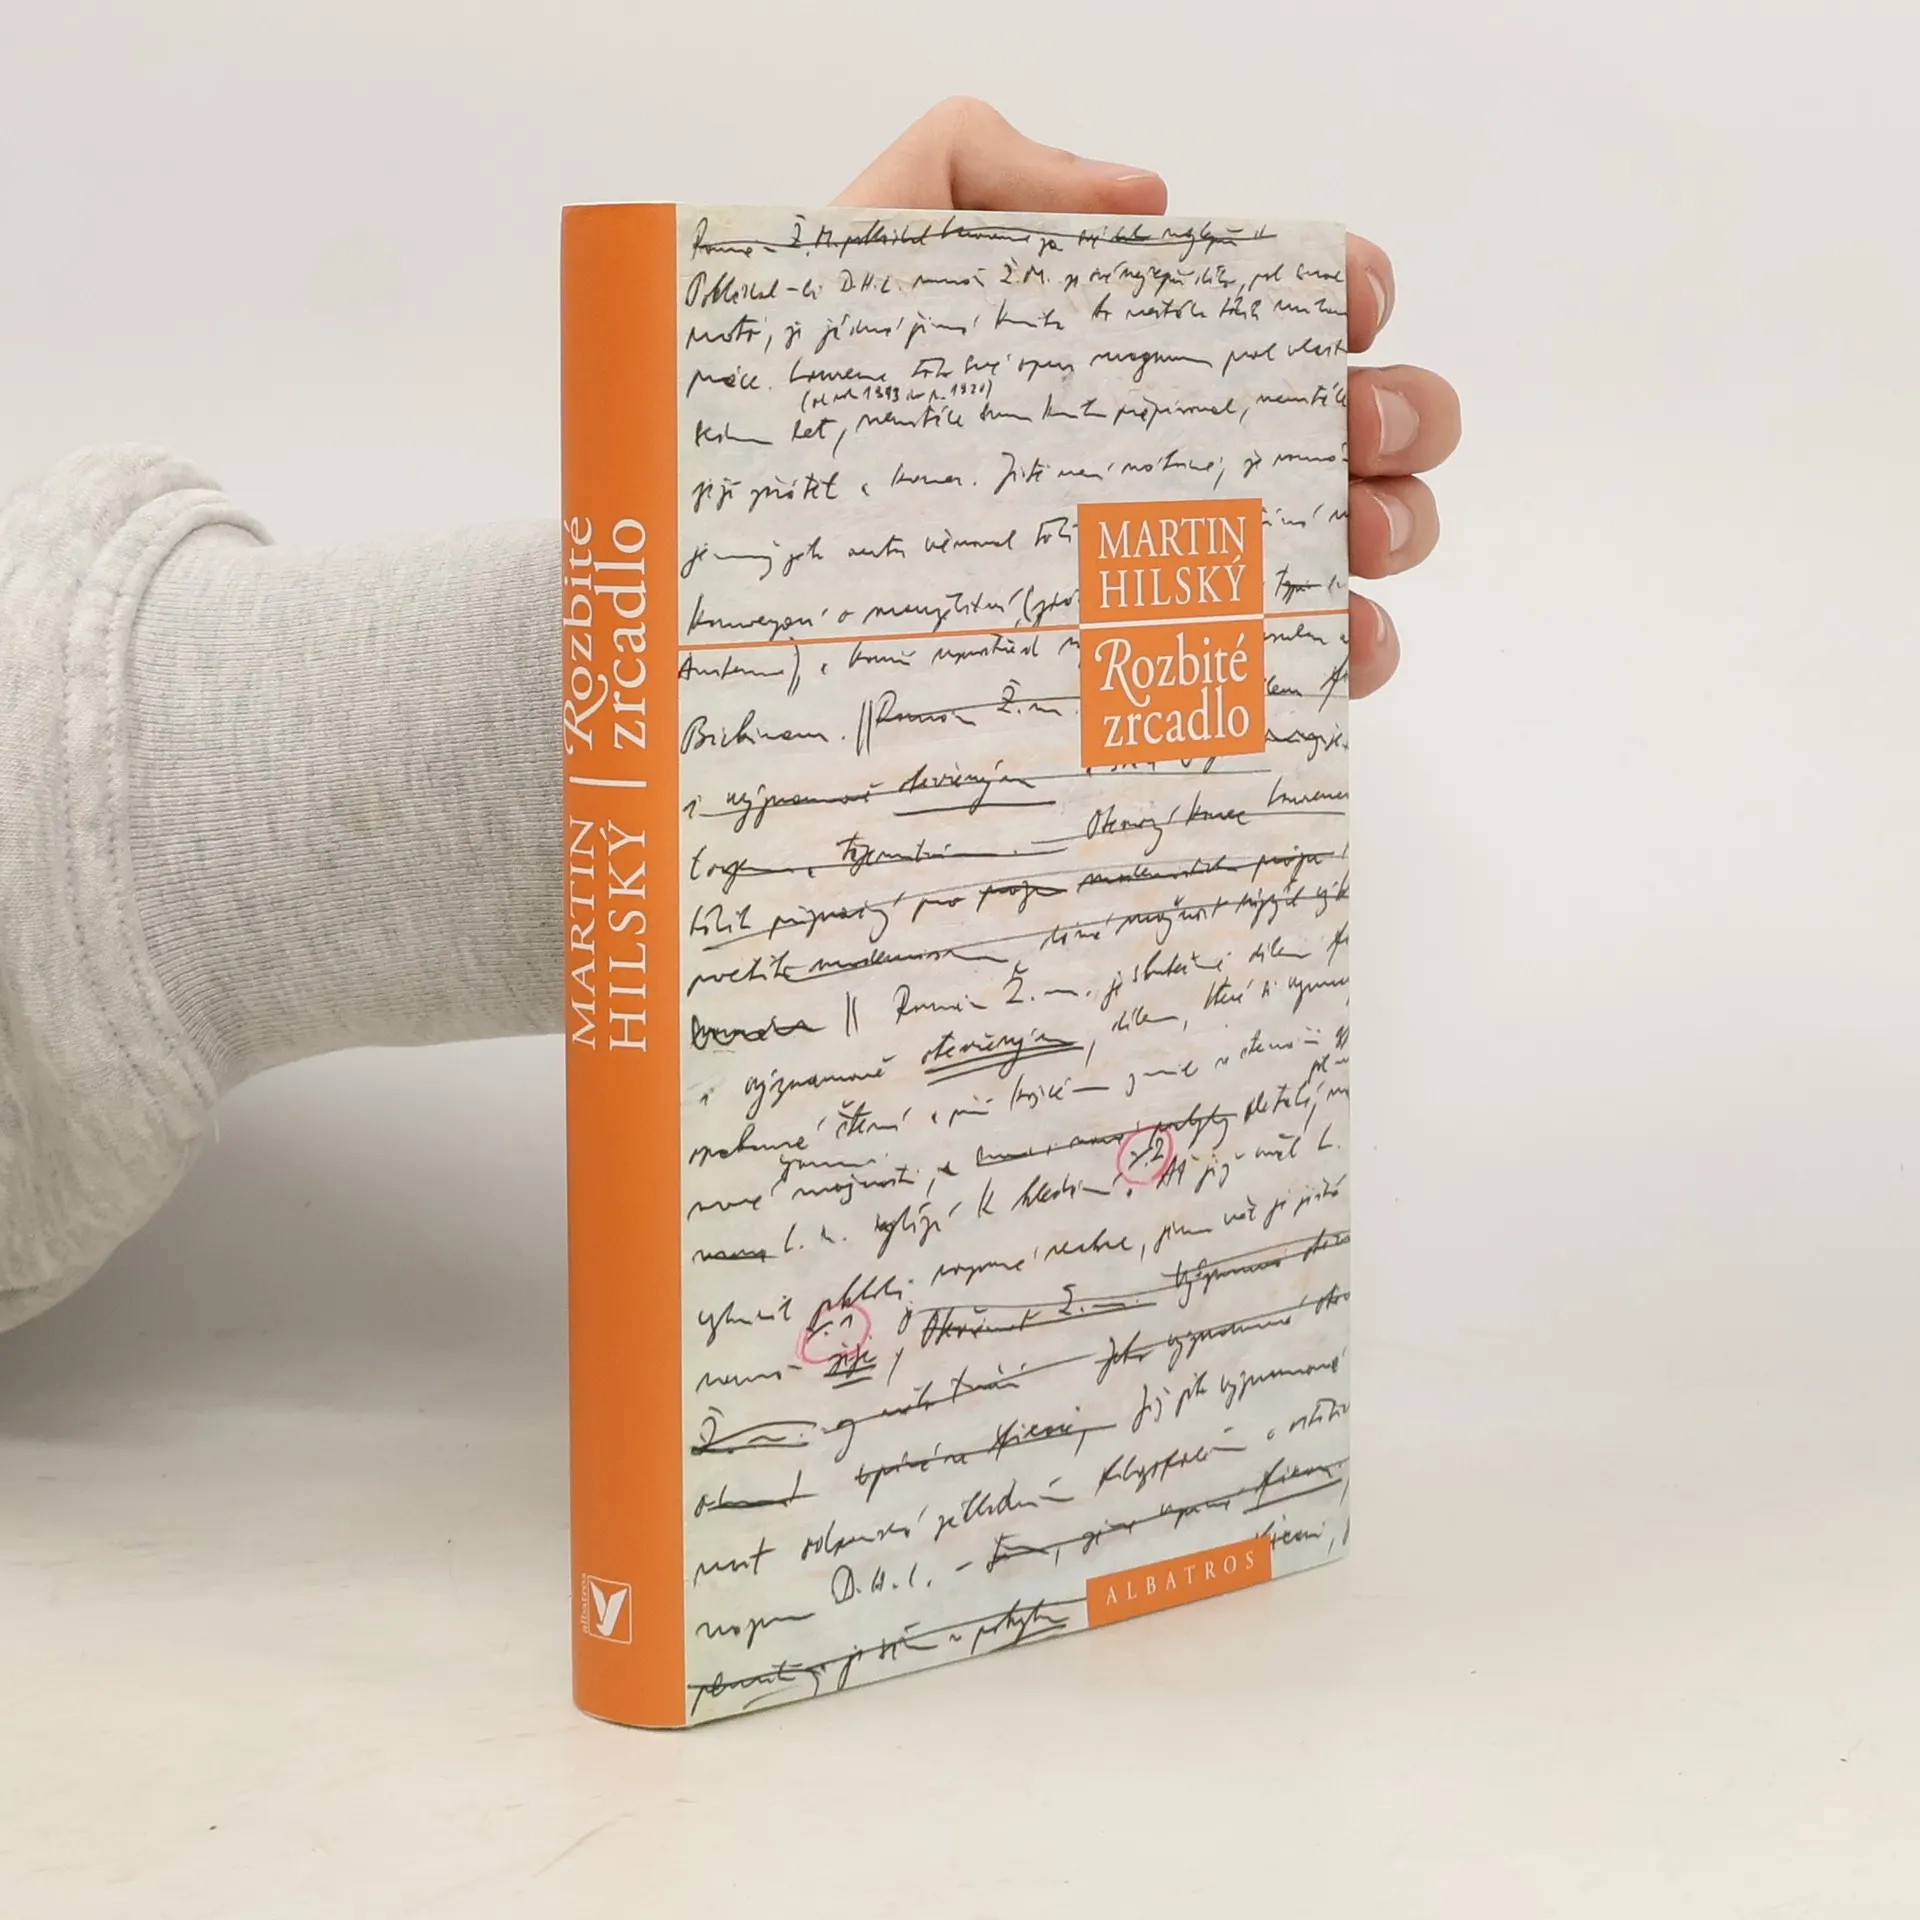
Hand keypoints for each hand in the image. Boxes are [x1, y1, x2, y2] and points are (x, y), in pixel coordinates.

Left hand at [837, 98, 1458, 697]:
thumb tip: (1145, 202)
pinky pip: (1289, 674)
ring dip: (1390, 533)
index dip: (1348, 295)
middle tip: (1346, 434)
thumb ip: (982, 169)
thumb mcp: (869, 253)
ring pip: (1352, 547)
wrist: (738, 575)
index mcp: (1135, 359)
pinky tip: (1327, 652)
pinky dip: (1341, 660)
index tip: (1344, 314)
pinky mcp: (1162, 677)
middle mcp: (1179, 463)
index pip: (1286, 311)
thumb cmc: (799, 421)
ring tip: (1348, 543)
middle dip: (1399, 417)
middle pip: (1360, 426)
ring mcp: (1182, 573)